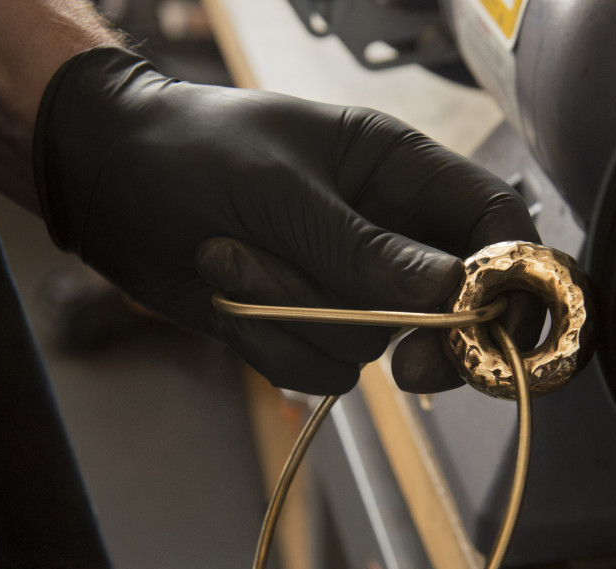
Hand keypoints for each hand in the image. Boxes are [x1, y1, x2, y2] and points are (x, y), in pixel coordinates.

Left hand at [34, 46, 540, 394]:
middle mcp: (385, 232)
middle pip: (456, 307)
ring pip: (378, 346)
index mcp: (398, 172)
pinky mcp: (303, 324)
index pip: (495, 226)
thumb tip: (454, 294)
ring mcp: (346, 284)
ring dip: (306, 321)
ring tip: (234, 259)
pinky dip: (275, 345)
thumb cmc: (189, 154)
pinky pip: (323, 367)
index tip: (488, 328)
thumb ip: (366, 249)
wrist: (103, 182)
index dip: (512, 280)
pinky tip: (228, 298)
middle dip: (425, 338)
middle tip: (406, 366)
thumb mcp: (279, 192)